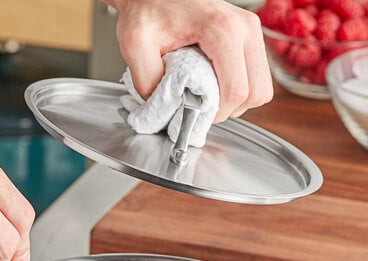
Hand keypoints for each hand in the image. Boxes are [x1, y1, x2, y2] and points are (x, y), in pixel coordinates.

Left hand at [103, 0, 272, 121]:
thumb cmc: (147, 10)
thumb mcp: (136, 46)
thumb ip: (146, 82)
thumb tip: (164, 109)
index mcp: (221, 30)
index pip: (237, 91)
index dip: (217, 114)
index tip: (194, 114)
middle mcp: (245, 28)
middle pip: (256, 93)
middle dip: (229, 110)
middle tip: (201, 108)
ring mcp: (251, 31)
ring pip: (260, 87)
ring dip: (234, 101)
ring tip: (205, 94)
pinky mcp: (249, 37)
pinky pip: (254, 77)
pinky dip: (237, 88)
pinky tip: (213, 83)